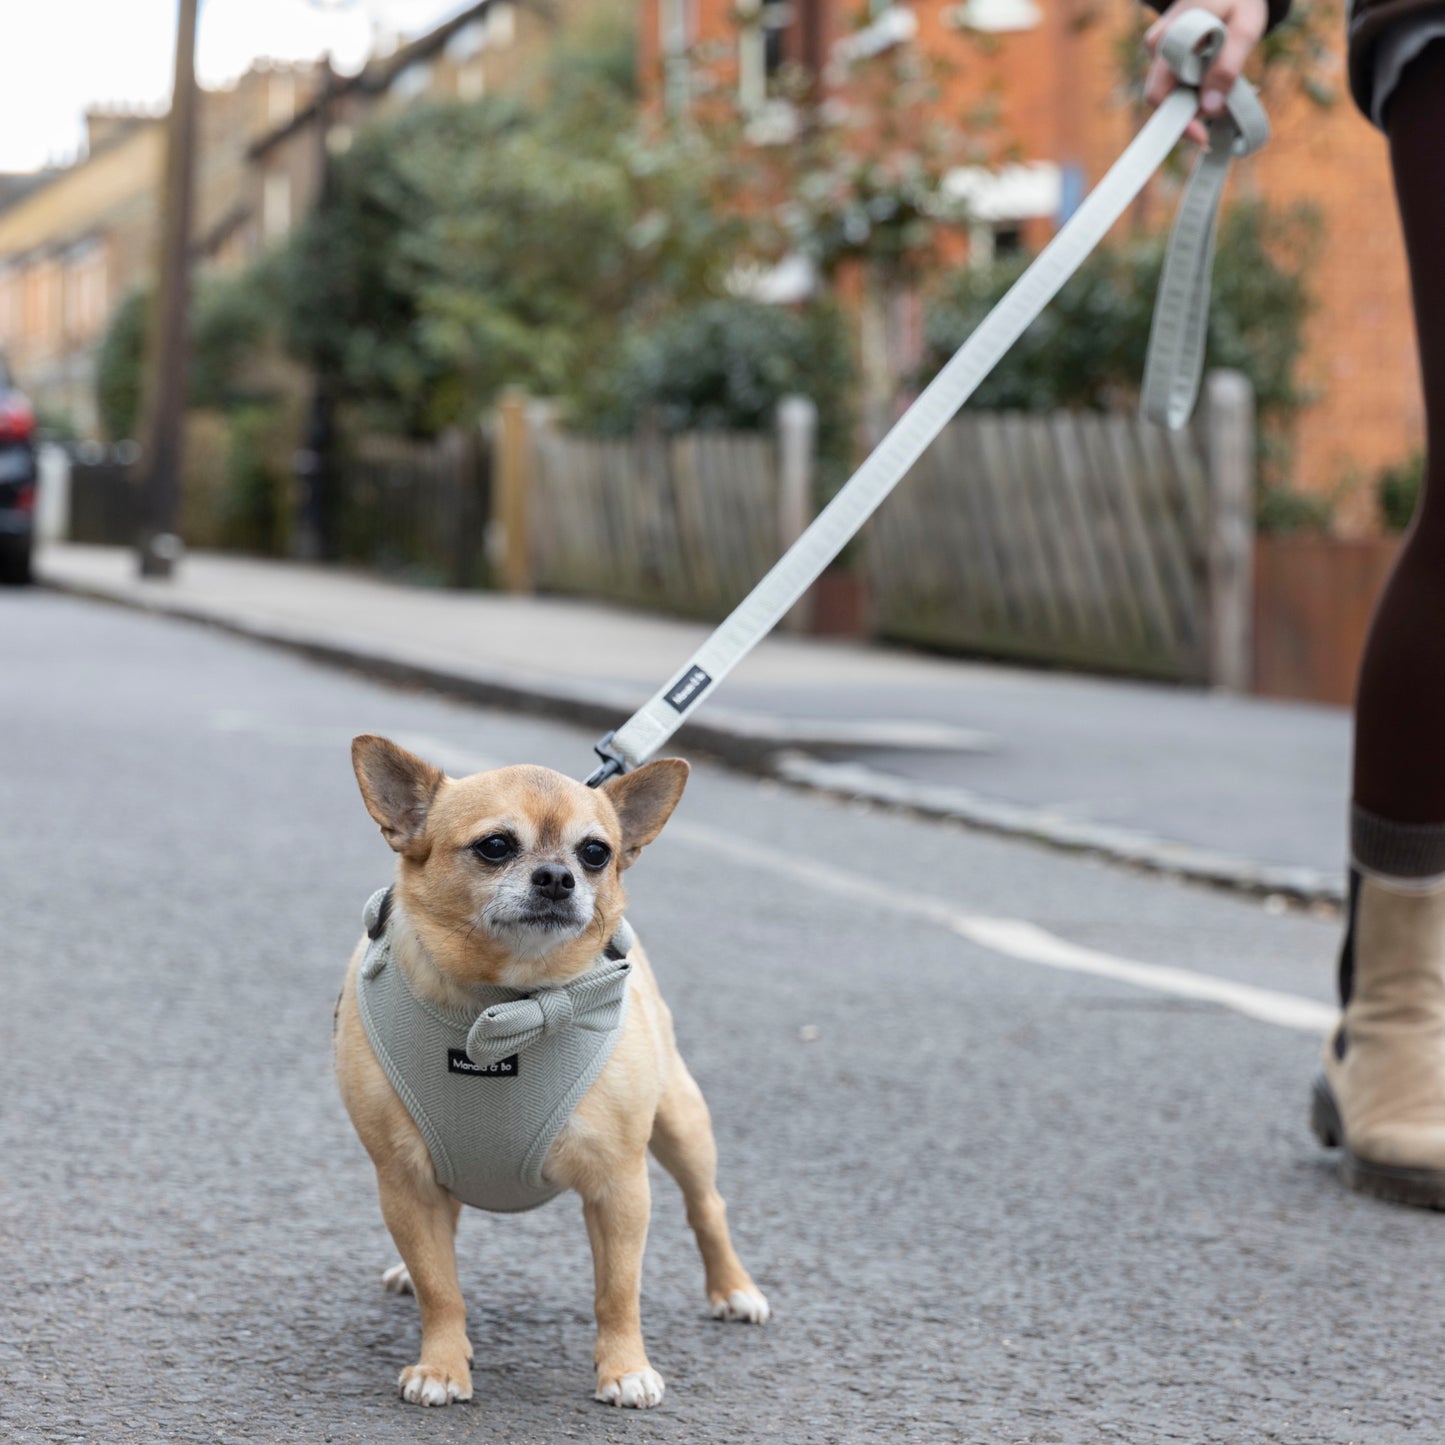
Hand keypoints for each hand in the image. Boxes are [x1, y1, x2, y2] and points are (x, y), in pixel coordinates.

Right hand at [1143, 0, 1267, 144]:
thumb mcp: (1245, 28)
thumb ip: (1228, 67)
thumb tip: (1210, 109)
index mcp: (1170, 37)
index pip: (1160, 93)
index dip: (1180, 120)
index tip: (1202, 138)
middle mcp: (1157, 46)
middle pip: (1163, 98)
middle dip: (1192, 112)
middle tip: (1225, 113)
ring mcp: (1159, 51)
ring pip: (1172, 92)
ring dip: (1198, 99)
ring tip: (1229, 90)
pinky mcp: (1166, 56)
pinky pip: (1177, 83)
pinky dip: (1198, 89)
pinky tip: (1217, 81)